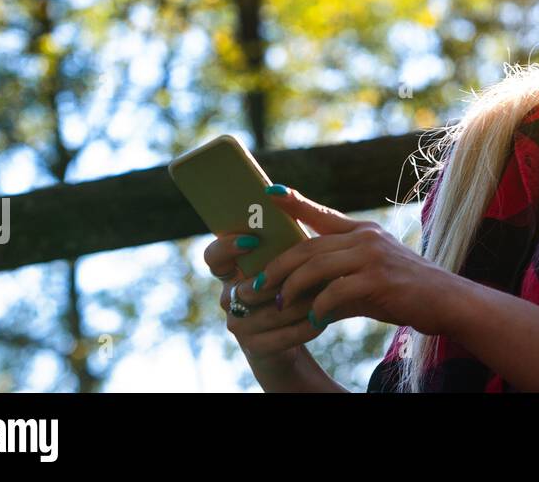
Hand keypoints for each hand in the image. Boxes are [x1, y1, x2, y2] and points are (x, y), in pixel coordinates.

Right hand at [202, 232, 320, 379]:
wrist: (296, 331)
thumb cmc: (297, 283)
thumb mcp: (292, 256)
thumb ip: (284, 232)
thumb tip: (280, 192)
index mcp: (234, 272)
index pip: (214, 257)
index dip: (227, 247)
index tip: (253, 239)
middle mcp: (230, 297)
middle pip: (247, 289)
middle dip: (280, 283)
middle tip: (308, 273)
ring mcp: (239, 324)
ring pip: (267, 313)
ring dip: (299, 304)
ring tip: (325, 294)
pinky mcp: (255, 346)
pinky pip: (279, 337)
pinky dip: (303, 327)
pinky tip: (321, 319)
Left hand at [247, 186, 465, 336]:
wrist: (446, 301)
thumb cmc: (406, 292)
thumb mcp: (371, 277)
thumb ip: (339, 279)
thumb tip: (306, 297)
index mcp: (363, 232)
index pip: (322, 213)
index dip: (294, 203)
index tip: (269, 194)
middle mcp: (366, 237)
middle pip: (308, 246)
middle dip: (277, 267)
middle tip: (256, 286)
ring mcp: (373, 256)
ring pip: (316, 266)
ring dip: (291, 288)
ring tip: (279, 304)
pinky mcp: (379, 280)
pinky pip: (336, 292)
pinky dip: (319, 308)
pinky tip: (314, 320)